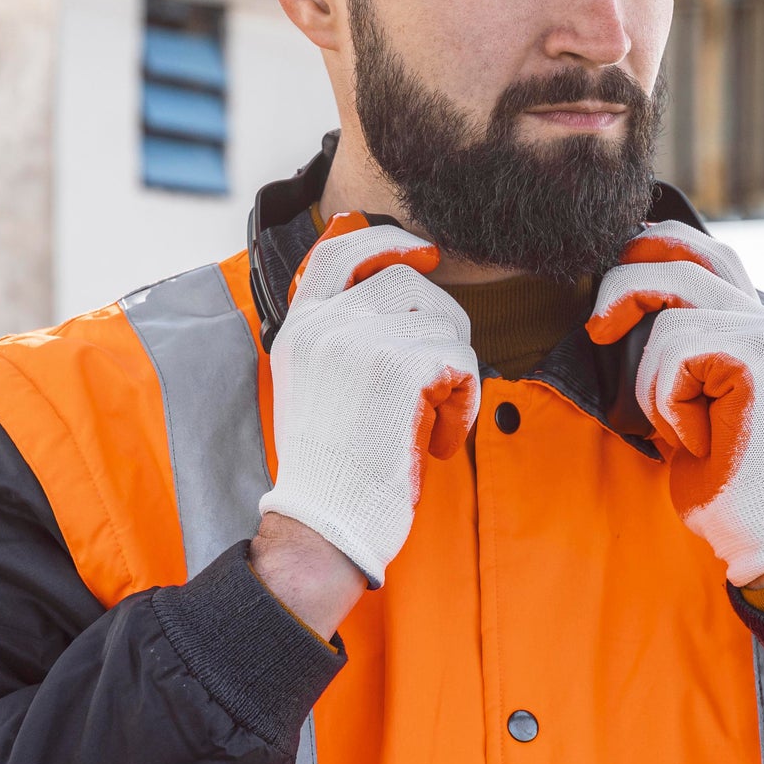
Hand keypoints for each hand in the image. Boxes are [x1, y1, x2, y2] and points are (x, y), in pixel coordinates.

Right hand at [260, 213, 479, 588]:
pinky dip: (461, 406)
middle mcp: (327, 323)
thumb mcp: (314, 380)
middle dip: (440, 327)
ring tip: (429, 419)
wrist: (324, 521)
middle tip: (437, 382)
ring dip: (452, 372)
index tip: (425, 253)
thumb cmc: (330, 465)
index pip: (342, 251)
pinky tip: (437, 442)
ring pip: (444, 323)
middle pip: (410, 285)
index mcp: (302, 325)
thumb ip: (338, 325)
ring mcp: (363, 340)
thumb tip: (368, 244)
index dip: (387, 242)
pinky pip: (460, 363)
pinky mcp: (402, 368)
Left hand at [586, 222, 763, 585]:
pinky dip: (669, 403)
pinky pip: (675, 354)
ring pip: (670, 317)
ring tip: (684, 431)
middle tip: (597, 328)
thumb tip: (624, 307)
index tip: (613, 278)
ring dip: (653, 383)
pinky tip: (701, 440)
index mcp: (760, 327)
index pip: (707, 254)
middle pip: (686, 258)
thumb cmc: (726, 480)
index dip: (655, 248)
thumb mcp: (692, 403)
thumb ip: (680, 352)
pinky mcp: (759, 357)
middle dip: (627, 284)